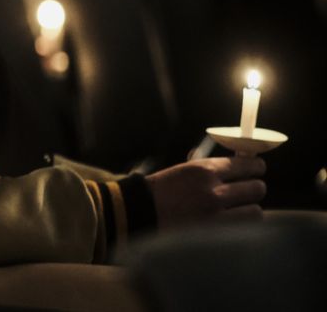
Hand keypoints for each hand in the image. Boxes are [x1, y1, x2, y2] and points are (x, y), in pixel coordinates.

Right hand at [146, 156, 265, 226]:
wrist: (140, 213)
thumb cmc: (161, 190)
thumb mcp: (184, 170)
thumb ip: (211, 169)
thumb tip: (239, 163)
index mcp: (204, 169)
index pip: (248, 165)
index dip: (256, 166)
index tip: (257, 169)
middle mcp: (214, 190)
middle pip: (257, 188)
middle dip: (254, 188)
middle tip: (249, 191)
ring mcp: (216, 214)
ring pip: (255, 211)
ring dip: (249, 210)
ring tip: (240, 211)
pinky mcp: (215, 234)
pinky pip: (244, 229)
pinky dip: (242, 226)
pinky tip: (233, 224)